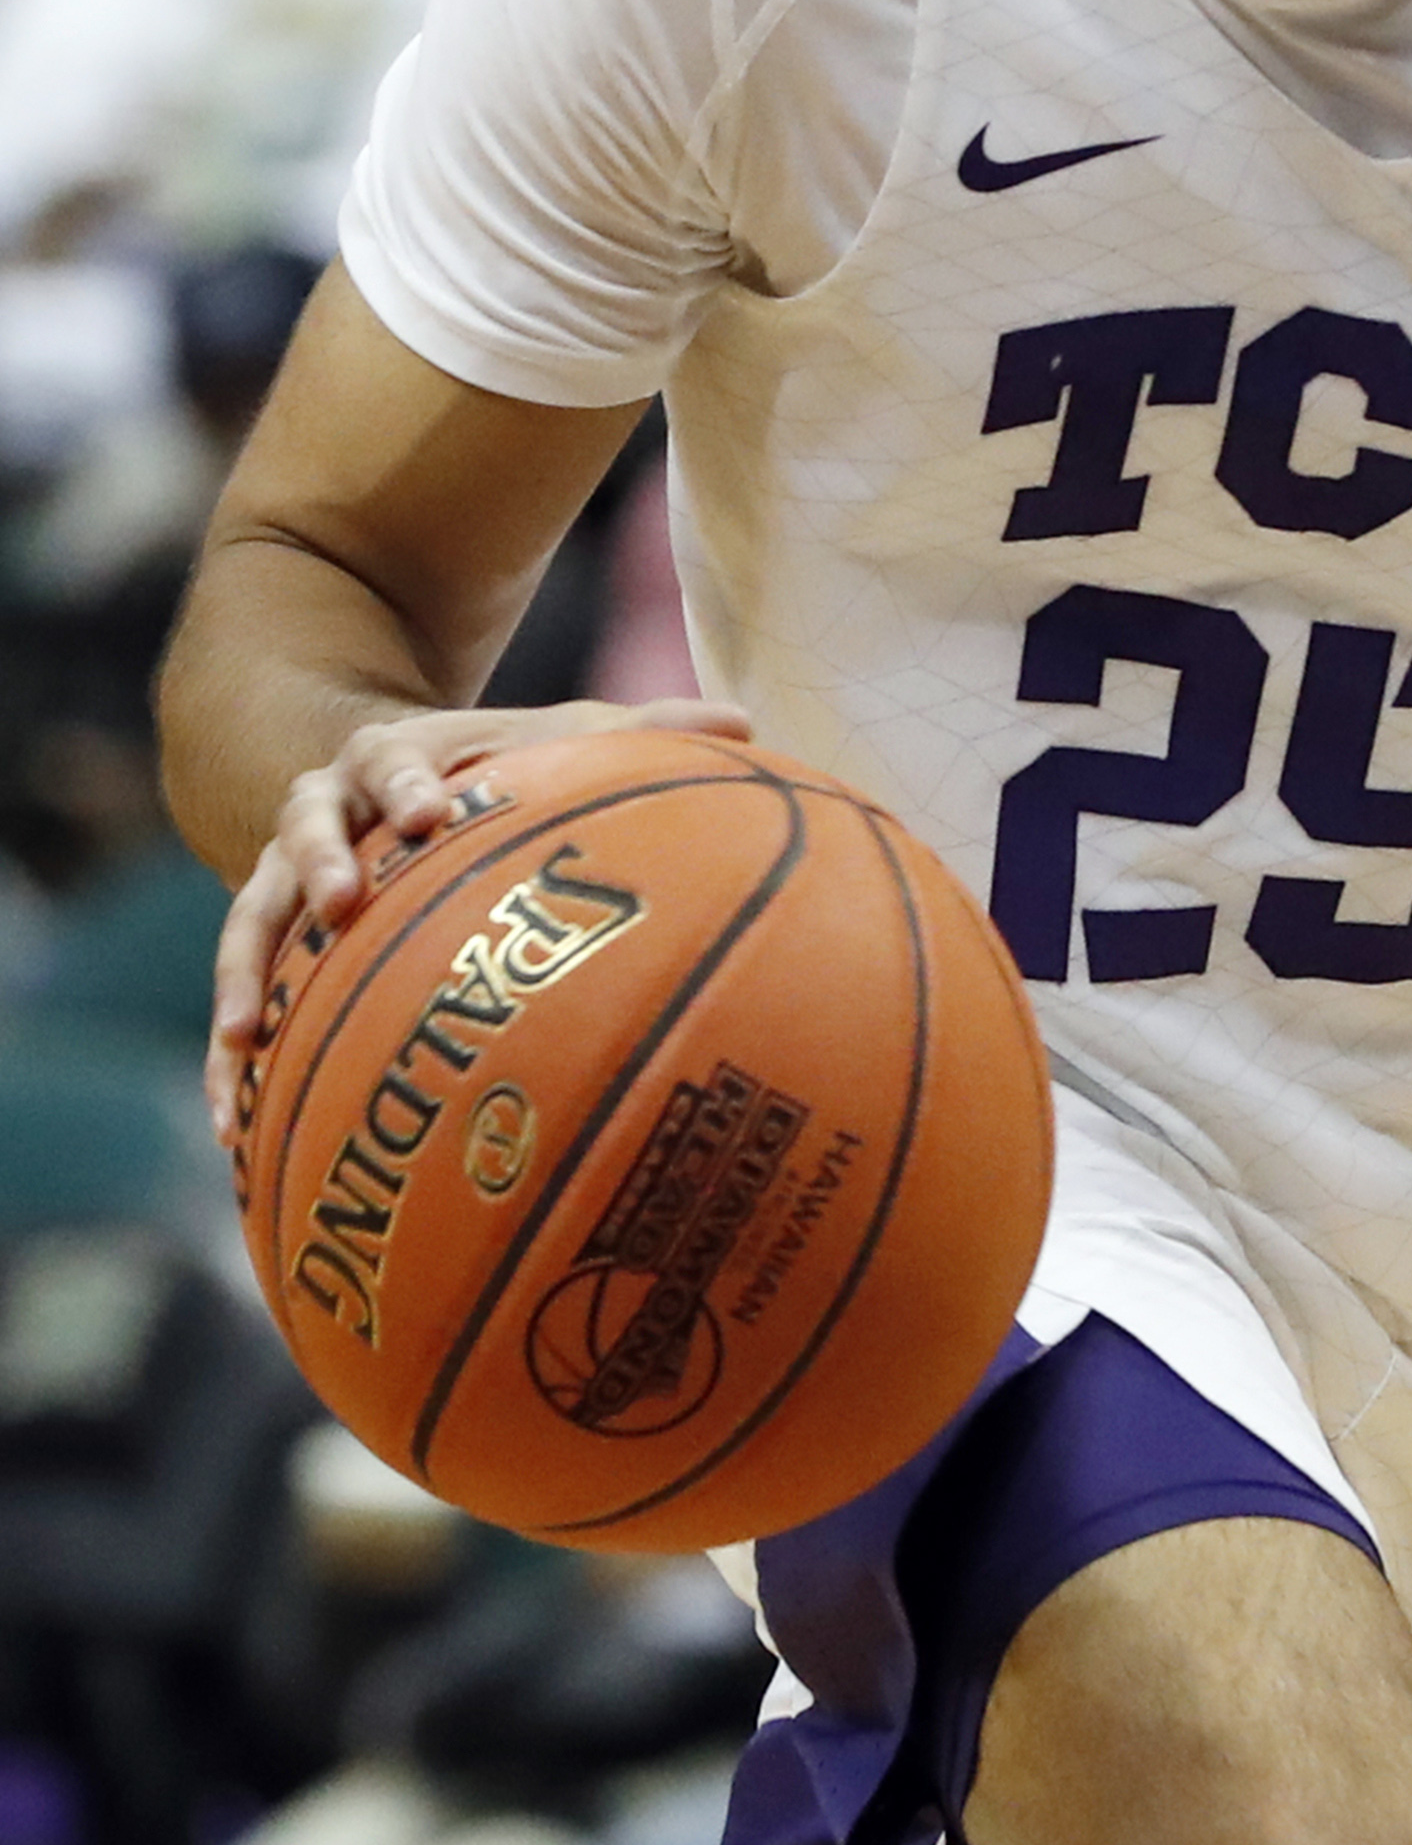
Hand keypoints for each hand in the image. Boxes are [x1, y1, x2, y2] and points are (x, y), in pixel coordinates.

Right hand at [207, 694, 751, 1143]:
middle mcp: (326, 808)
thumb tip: (746, 721)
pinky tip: (233, 1123)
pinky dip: (231, 1056)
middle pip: (304, 825)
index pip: (396, 758)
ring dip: (241, 974)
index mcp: (396, 756)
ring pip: (251, 917)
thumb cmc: (492, 768)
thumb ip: (641, 732)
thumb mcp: (555, 740)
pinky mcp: (268, 938)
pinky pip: (241, 996)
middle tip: (343, 901)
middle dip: (318, 861)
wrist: (385, 778)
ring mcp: (284, 873)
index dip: (411, 780)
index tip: (431, 808)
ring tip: (243, 1040)